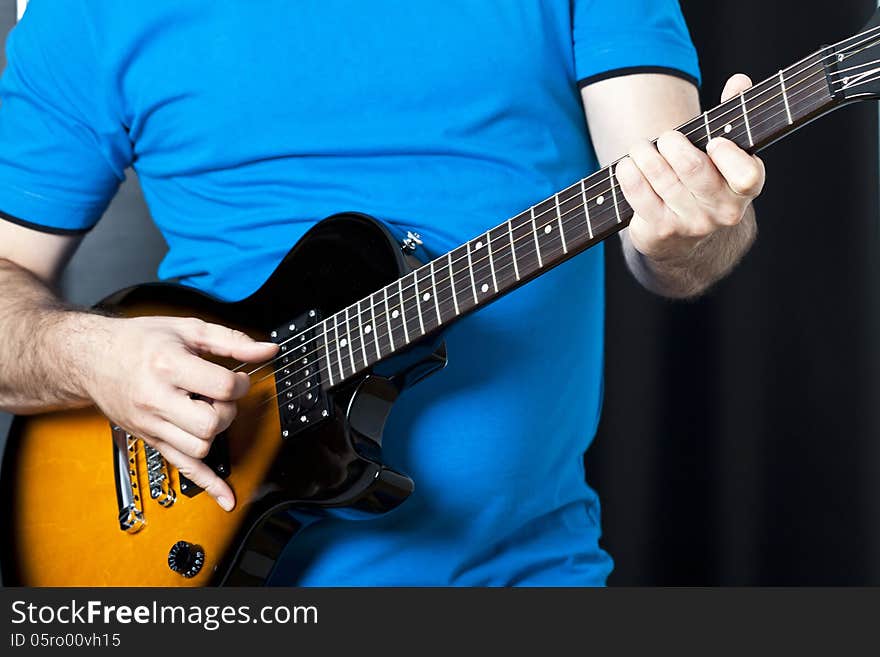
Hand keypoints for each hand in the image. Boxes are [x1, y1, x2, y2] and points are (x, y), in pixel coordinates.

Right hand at [75, 315, 277, 510]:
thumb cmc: (138, 342)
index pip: (221, 388)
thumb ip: (232, 341)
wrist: (92, 358)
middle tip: (222, 397)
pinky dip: (208, 484)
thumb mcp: (188, 329)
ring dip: (216, 433)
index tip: (238, 379)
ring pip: (200, 448)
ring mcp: (152, 425)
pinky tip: (226, 497)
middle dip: (228, 411)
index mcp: (168, 367)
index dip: (241, 383)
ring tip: (209, 412)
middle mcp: (157, 400)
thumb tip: (267, 350)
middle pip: (210, 424)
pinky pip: (183, 468)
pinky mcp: (151, 440)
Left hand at [615, 74, 765, 261]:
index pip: (746, 176)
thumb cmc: (705, 180)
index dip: (727, 155)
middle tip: (666, 138)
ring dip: (644, 154)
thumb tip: (739, 80)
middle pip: (693, 168)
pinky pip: (639, 194)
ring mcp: (690, 224)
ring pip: (661, 178)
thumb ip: (734, 114)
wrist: (683, 238)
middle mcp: (721, 211)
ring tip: (640, 148)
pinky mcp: (660, 232)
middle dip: (671, 143)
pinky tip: (628, 165)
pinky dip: (628, 173)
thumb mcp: (724, 152)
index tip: (713, 142)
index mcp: (745, 189)